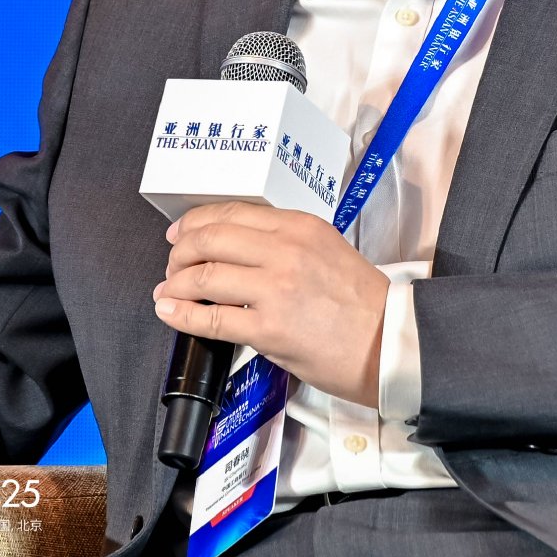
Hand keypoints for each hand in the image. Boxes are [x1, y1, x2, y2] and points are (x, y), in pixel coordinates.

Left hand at [154, 202, 388, 406]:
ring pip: (205, 275)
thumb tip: (238, 246)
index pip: (232, 213)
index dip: (196, 222)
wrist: (388, 343)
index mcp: (300, 226)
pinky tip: (171, 312)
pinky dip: (183, 314)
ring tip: (168, 290)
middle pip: (210, 239)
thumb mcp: (327, 249)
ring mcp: (275, 290)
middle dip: (180, 251)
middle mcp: (285, 250)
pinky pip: (212, 317)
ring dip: (176, 283)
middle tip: (172, 263)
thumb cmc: (362, 304)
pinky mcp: (268, 329)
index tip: (181, 232)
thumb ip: (286, 241)